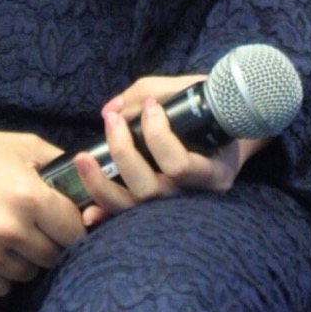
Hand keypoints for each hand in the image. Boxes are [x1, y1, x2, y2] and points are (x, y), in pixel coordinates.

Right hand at [0, 126, 86, 296]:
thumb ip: (59, 165)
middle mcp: (9, 230)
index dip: (74, 227)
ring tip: (6, 234)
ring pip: (27, 274)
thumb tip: (88, 185)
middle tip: (34, 226)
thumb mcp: (20, 145)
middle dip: (49, 243)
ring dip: (23, 258)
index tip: (65, 223)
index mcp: (29, 196)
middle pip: (54, 257)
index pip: (75, 232)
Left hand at [72, 73, 270, 229]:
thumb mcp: (193, 94)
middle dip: (124, 152)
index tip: (152, 106)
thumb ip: (150, 92)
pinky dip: (105, 214)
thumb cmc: (211, 114)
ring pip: (133, 208)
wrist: (228, 140)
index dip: (159, 135)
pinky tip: (87, 212)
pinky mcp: (153, 211)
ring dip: (102, 185)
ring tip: (83, 158)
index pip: (180, 165)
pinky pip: (125, 218)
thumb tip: (111, 109)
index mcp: (213, 172)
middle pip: (151, 189)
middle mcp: (194, 197)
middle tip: (112, 119)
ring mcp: (173, 209)